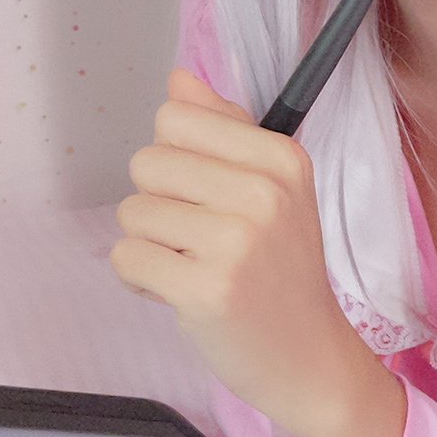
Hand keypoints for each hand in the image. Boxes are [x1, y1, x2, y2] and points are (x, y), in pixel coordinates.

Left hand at [110, 68, 352, 421]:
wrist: (309, 356)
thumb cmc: (282, 271)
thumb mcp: (272, 189)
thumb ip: (224, 129)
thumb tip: (178, 80)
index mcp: (282, 158)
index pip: (176, 118)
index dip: (176, 157)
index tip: (207, 195)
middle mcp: (264, 193)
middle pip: (147, 162)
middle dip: (159, 202)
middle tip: (200, 239)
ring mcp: (237, 242)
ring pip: (133, 212)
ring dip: (150, 244)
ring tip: (193, 267)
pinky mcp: (206, 289)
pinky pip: (127, 257)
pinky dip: (141, 280)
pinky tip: (179, 292)